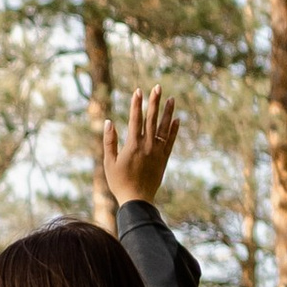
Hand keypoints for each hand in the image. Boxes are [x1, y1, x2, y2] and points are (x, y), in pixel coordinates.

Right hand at [100, 83, 179, 210]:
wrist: (138, 200)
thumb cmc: (119, 182)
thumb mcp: (109, 162)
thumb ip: (109, 141)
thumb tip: (109, 122)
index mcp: (133, 145)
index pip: (135, 119)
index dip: (137, 104)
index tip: (139, 91)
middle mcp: (147, 145)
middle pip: (151, 119)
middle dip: (154, 102)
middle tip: (158, 87)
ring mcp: (157, 152)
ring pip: (163, 128)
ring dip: (167, 112)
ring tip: (171, 99)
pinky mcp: (164, 159)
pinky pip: (170, 141)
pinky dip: (173, 130)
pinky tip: (176, 120)